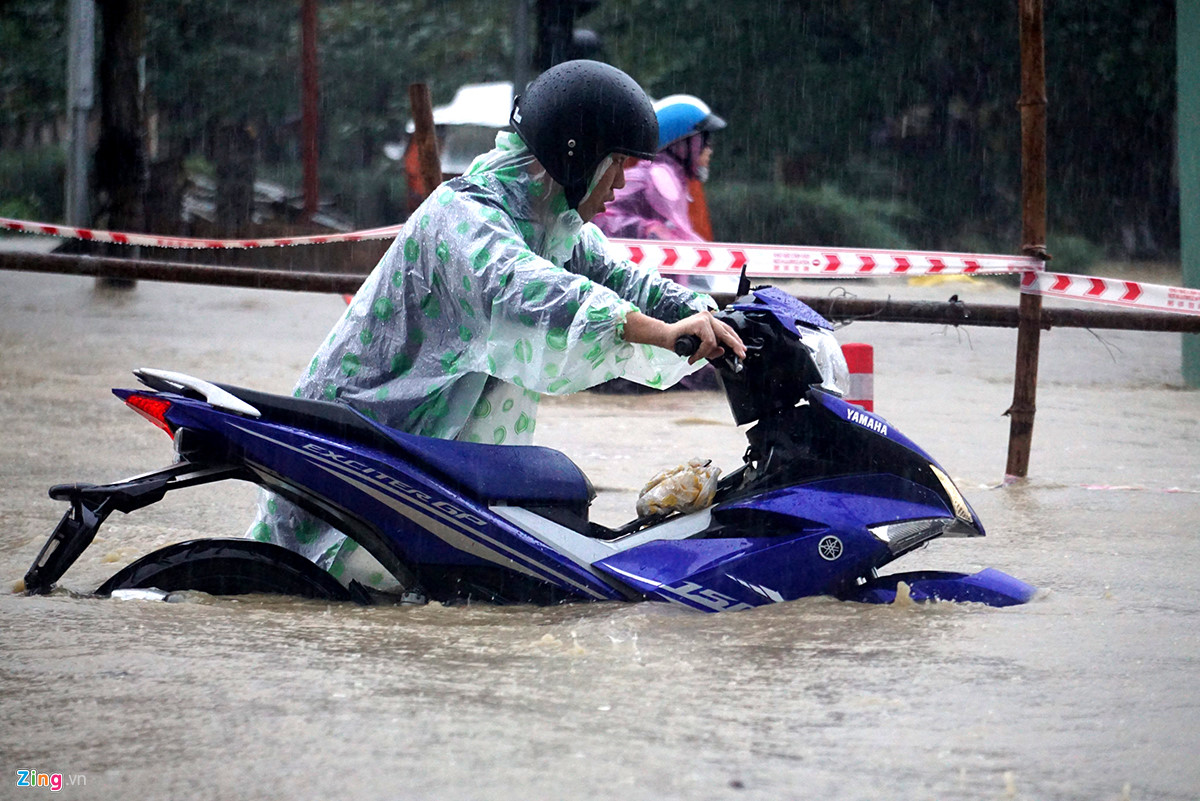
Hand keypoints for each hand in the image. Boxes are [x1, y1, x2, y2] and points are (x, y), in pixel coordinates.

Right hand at [624, 310, 745, 364]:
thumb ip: (712, 349)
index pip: (727, 329)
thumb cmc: (680, 342)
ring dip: (706, 352)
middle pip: (726, 332)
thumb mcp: (700, 348)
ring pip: (716, 340)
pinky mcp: (700, 322)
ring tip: (696, 356)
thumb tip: (722, 350)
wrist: (665, 337)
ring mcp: (704, 318)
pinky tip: (694, 355)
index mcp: (709, 320)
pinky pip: (708, 342)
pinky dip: (702, 351)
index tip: (742, 349)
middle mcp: (708, 316)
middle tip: (741, 355)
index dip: (735, 340)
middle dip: (735, 345)